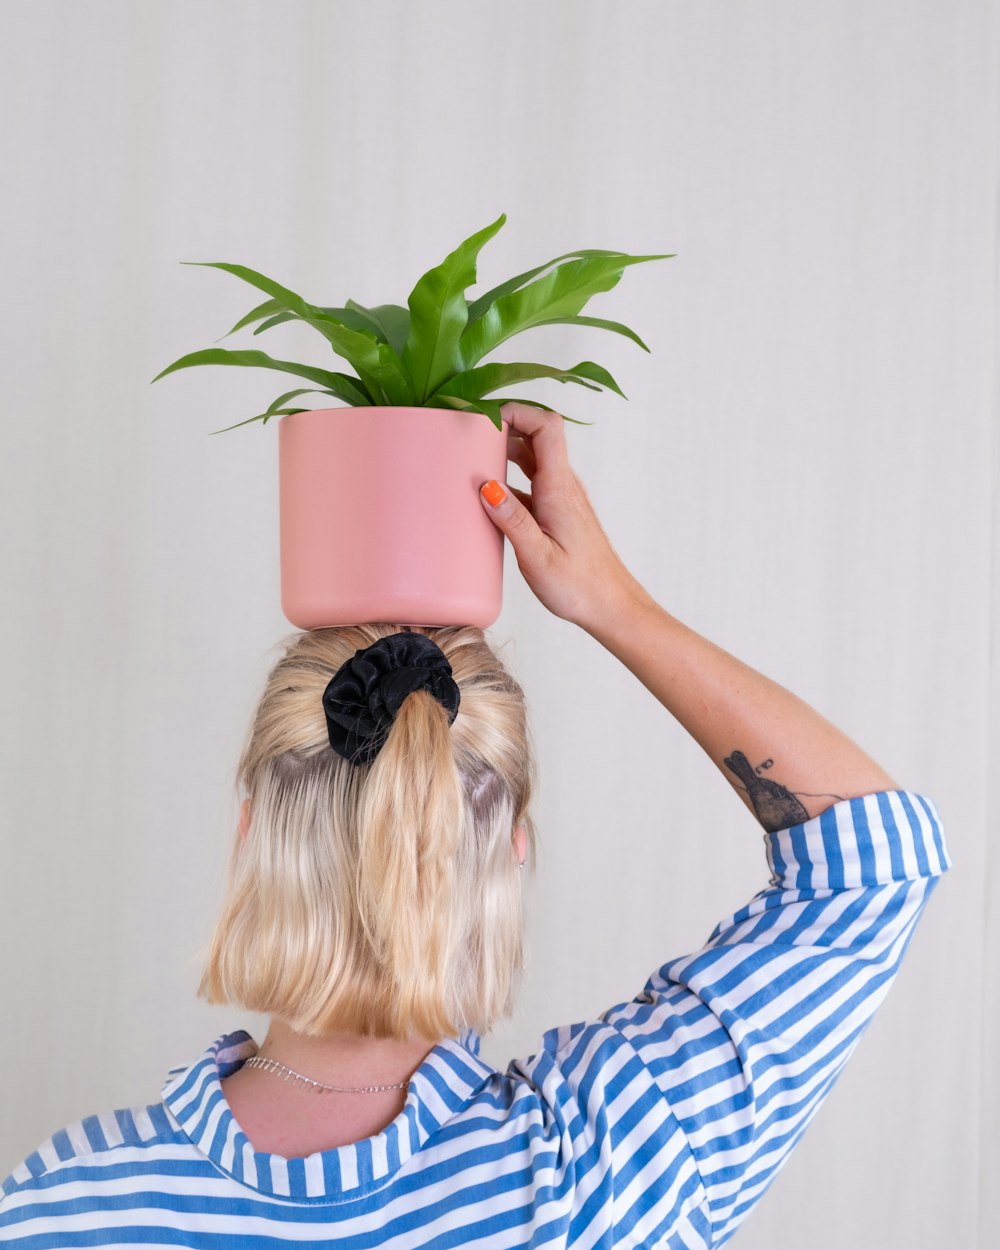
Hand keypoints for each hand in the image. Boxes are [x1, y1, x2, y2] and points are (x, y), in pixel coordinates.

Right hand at [478, 401, 642, 629]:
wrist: (611, 606)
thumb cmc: (580, 587)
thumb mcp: (538, 557)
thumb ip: (512, 520)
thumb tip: (486, 486)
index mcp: (560, 489)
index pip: (546, 426)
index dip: (517, 411)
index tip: (485, 418)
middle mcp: (563, 485)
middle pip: (537, 434)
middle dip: (504, 425)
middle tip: (471, 434)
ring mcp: (562, 497)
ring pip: (533, 457)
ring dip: (506, 451)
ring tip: (474, 458)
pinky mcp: (557, 512)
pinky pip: (531, 482)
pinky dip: (509, 478)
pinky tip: (489, 495)